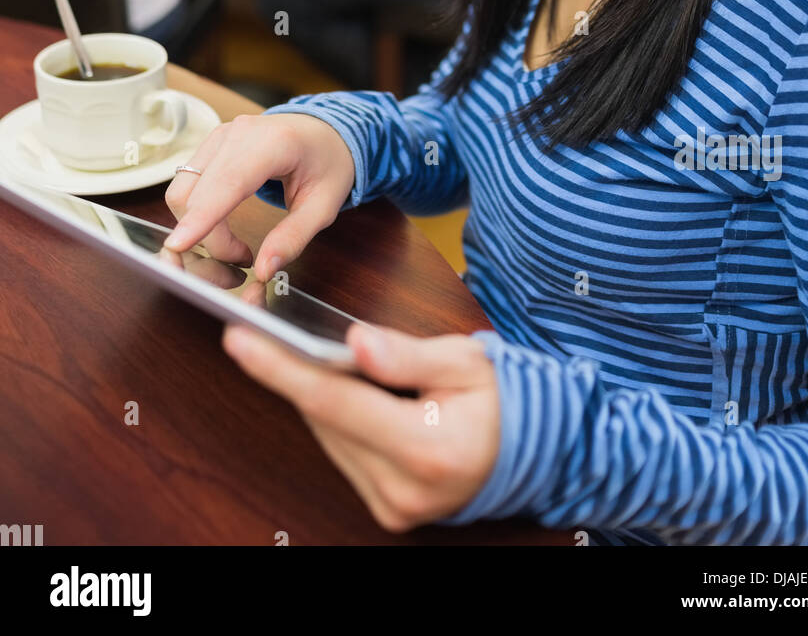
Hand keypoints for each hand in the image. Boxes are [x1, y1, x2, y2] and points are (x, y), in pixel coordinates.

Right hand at [163, 112, 355, 275]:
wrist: (322, 130)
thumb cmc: (327, 164)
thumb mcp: (324, 206)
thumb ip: (294, 237)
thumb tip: (263, 270)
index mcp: (272, 142)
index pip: (228, 183)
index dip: (201, 217)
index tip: (178, 245)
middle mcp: (236, 133)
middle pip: (195, 193)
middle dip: (206, 238)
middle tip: (241, 262)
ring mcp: (218, 137)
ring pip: (181, 191)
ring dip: (197, 228)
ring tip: (236, 248)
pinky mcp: (208, 146)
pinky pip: (186, 185)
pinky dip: (195, 214)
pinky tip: (222, 228)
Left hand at [222, 320, 500, 530]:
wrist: (532, 453)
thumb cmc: (499, 399)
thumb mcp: (464, 361)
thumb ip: (405, 353)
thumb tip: (353, 341)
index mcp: (426, 448)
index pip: (334, 403)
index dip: (281, 369)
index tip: (239, 340)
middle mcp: (403, 489)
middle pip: (326, 418)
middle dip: (300, 371)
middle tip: (277, 331)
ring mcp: (393, 506)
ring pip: (329, 435)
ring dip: (323, 394)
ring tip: (333, 361)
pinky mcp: (386, 511)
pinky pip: (343, 452)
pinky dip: (341, 418)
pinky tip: (358, 394)